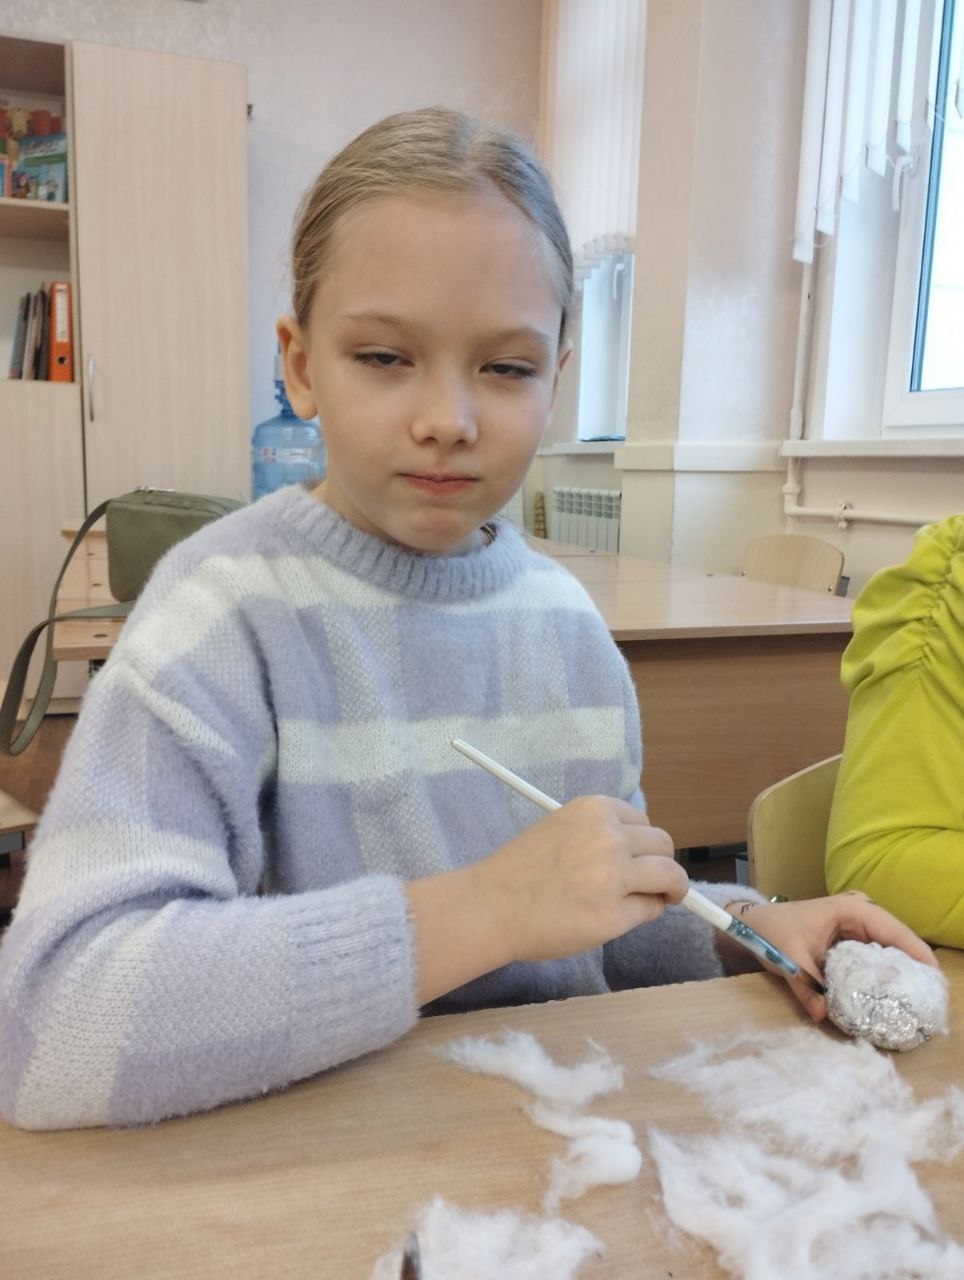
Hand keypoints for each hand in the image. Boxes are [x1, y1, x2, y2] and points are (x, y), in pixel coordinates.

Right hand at [406, 796, 686, 1005]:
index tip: (637, 858)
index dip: (642, 843)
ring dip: (670, 888)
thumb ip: (597, 832)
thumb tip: (638, 850)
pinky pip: (651, 909)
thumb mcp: (559, 828)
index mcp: (593, 810)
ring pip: (670, 876)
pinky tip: (624, 915)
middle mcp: (609, 838)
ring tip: (661, 897)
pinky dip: (646, 912)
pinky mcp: (614, 916)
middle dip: (660, 863)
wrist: (490, 907)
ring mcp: (614, 877)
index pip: (642, 822)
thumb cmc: (519, 871)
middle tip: (653, 881)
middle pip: (663, 846)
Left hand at [729, 892, 937, 1020]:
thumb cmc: (770, 933)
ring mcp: (859, 924)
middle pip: (899, 940)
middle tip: (930, 999)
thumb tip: (823, 1016)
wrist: (754, 925)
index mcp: (850, 909)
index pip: (893, 930)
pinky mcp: (855, 937)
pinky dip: (886, 972)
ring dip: (903, 971)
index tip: (934, 979)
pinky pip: (878, 954)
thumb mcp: (787, 959)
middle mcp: (861, 912)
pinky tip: (894, 995)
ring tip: (919, 1000)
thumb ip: (806, 988)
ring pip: (891, 948)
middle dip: (914, 967)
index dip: (916, 953)